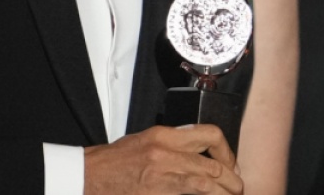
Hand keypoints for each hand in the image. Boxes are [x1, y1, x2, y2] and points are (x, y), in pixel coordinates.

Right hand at [83, 124, 243, 194]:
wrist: (86, 177)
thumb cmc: (112, 162)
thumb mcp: (145, 141)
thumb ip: (173, 144)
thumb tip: (200, 155)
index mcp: (165, 136)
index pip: (210, 135)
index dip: (227, 151)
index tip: (230, 164)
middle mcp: (166, 154)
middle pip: (214, 166)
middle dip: (231, 180)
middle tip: (237, 188)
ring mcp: (162, 177)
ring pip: (206, 185)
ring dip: (224, 193)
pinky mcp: (158, 194)